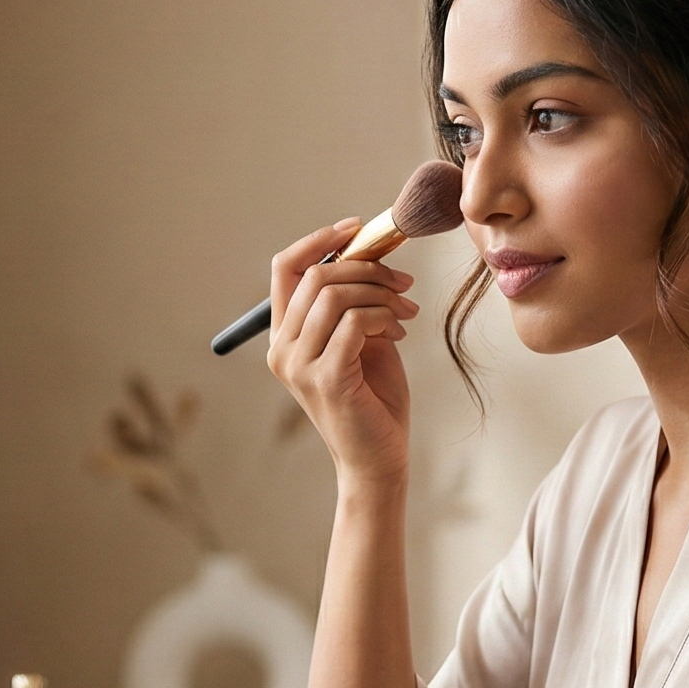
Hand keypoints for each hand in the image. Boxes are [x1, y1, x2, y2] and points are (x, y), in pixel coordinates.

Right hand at [265, 222, 418, 491]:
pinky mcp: (327, 379)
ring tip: (406, 312)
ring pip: (335, 295)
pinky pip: (356, 322)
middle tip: (403, 283)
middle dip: (366, 268)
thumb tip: (372, 252)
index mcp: (284, 337)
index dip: (319, 240)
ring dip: (381, 294)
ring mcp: (300, 366)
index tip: (358, 228)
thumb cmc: (373, 400)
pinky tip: (400, 332)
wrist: (379, 459)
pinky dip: (384, 317)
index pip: (285, 268)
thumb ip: (355, 301)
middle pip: (315, 275)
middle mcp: (282, 350)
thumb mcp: (362, 339)